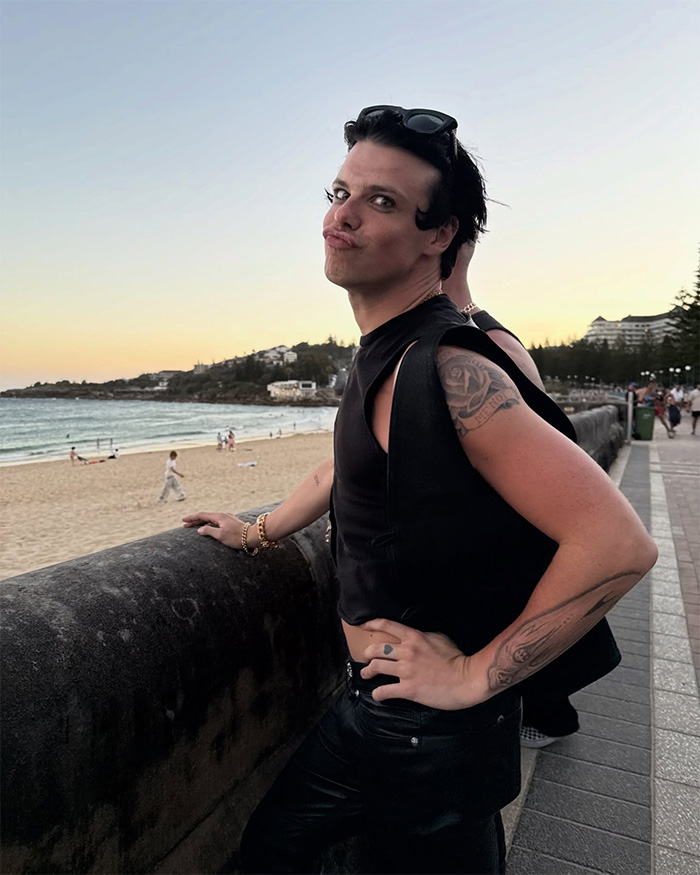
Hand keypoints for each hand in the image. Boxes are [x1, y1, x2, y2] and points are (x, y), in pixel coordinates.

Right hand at [182, 511, 248, 549]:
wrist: (252, 536)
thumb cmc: (236, 537)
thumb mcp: (220, 535)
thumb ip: (208, 531)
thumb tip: (200, 529)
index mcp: (219, 516)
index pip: (202, 516)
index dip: (192, 518)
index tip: (183, 520)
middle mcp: (223, 515)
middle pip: (206, 517)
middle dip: (195, 520)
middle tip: (185, 524)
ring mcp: (227, 518)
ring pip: (211, 519)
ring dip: (201, 522)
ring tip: (193, 526)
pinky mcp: (230, 522)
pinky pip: (216, 521)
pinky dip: (209, 524)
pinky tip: (207, 527)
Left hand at [360, 618, 487, 709]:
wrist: (465, 679)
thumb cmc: (456, 658)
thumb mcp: (440, 638)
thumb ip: (423, 635)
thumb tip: (414, 637)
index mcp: (414, 637)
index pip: (387, 625)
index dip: (371, 623)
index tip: (362, 625)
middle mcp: (407, 652)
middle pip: (376, 649)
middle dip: (367, 653)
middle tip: (366, 658)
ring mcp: (406, 671)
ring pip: (377, 667)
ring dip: (368, 671)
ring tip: (366, 673)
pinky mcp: (408, 689)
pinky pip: (385, 690)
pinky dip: (378, 693)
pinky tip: (378, 694)